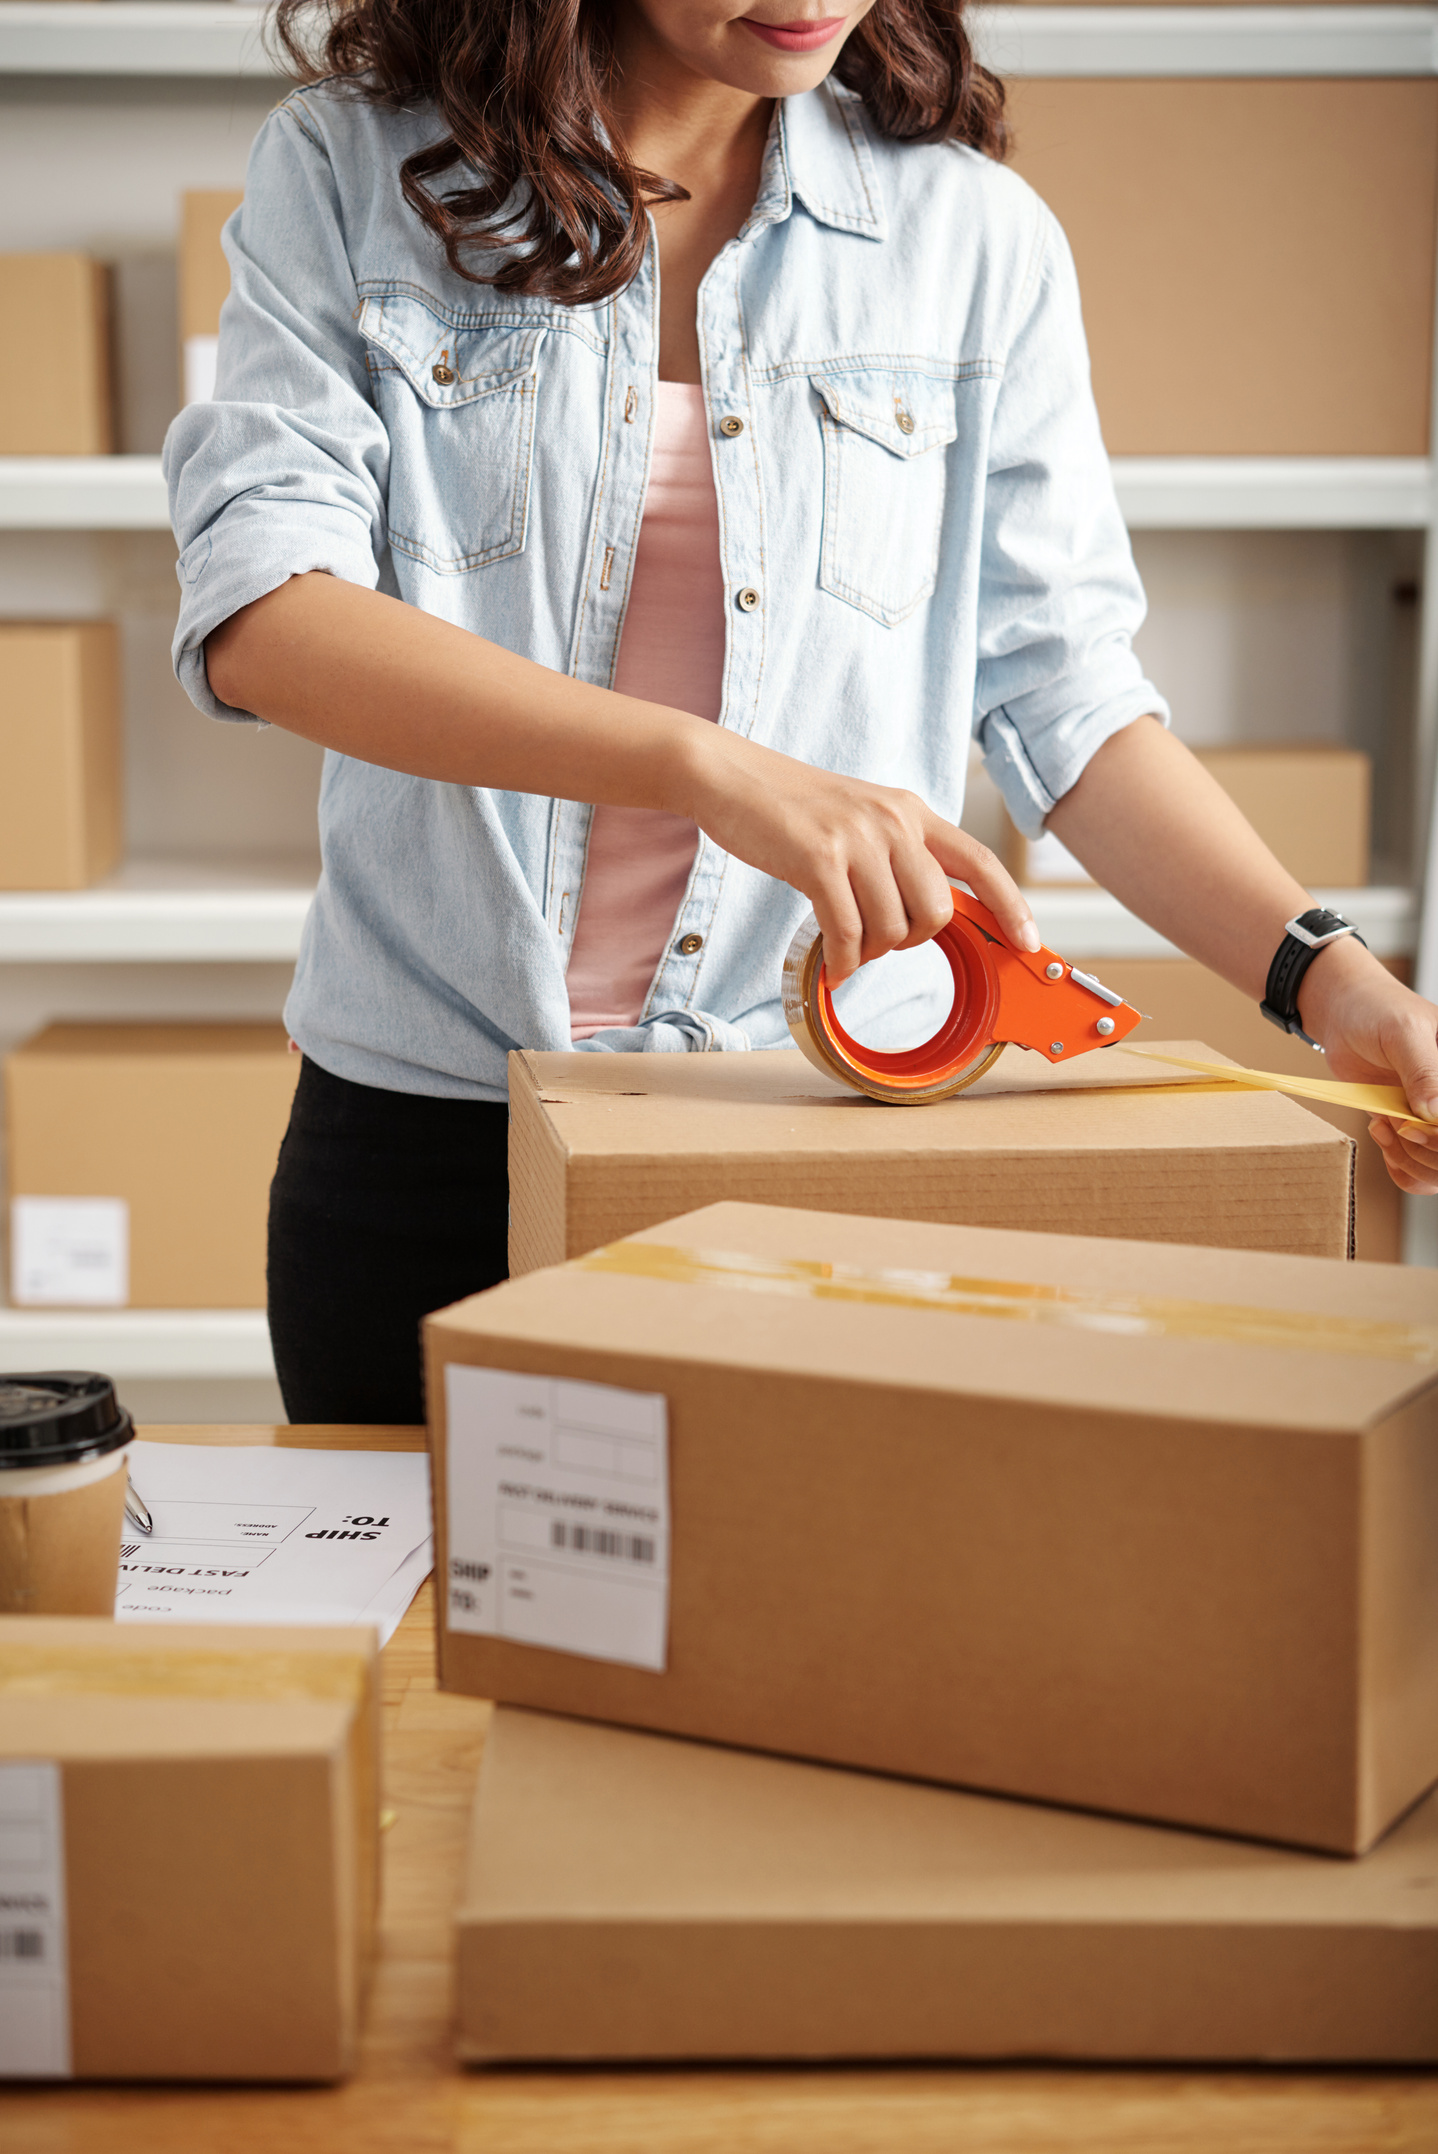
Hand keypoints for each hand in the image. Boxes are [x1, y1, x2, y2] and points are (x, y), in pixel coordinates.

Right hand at [683, 727, 1039, 982]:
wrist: (730, 775)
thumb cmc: (792, 806)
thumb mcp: (860, 818)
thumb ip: (896, 854)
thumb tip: (926, 912)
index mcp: (910, 810)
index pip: (979, 861)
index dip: (1012, 905)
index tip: (1029, 941)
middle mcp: (893, 821)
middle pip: (937, 911)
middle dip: (910, 941)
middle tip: (875, 938)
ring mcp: (857, 838)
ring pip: (893, 928)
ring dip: (869, 952)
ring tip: (845, 942)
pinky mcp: (818, 858)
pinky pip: (847, 933)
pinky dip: (842, 961)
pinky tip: (831, 964)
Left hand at [1299, 936, 1437, 1194]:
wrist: (1344, 1014)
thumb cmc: (1377, 1011)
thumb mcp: (1403, 1032)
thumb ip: (1423, 1071)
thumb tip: (1436, 1113)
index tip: (1411, 1125)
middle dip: (1425, 1151)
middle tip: (1397, 1126)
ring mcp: (1435, 1118)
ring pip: (1437, 1170)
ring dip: (1409, 1159)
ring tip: (1384, 1126)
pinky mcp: (1413, 1128)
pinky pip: (1418, 1170)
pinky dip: (1399, 1165)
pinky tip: (1380, 1132)